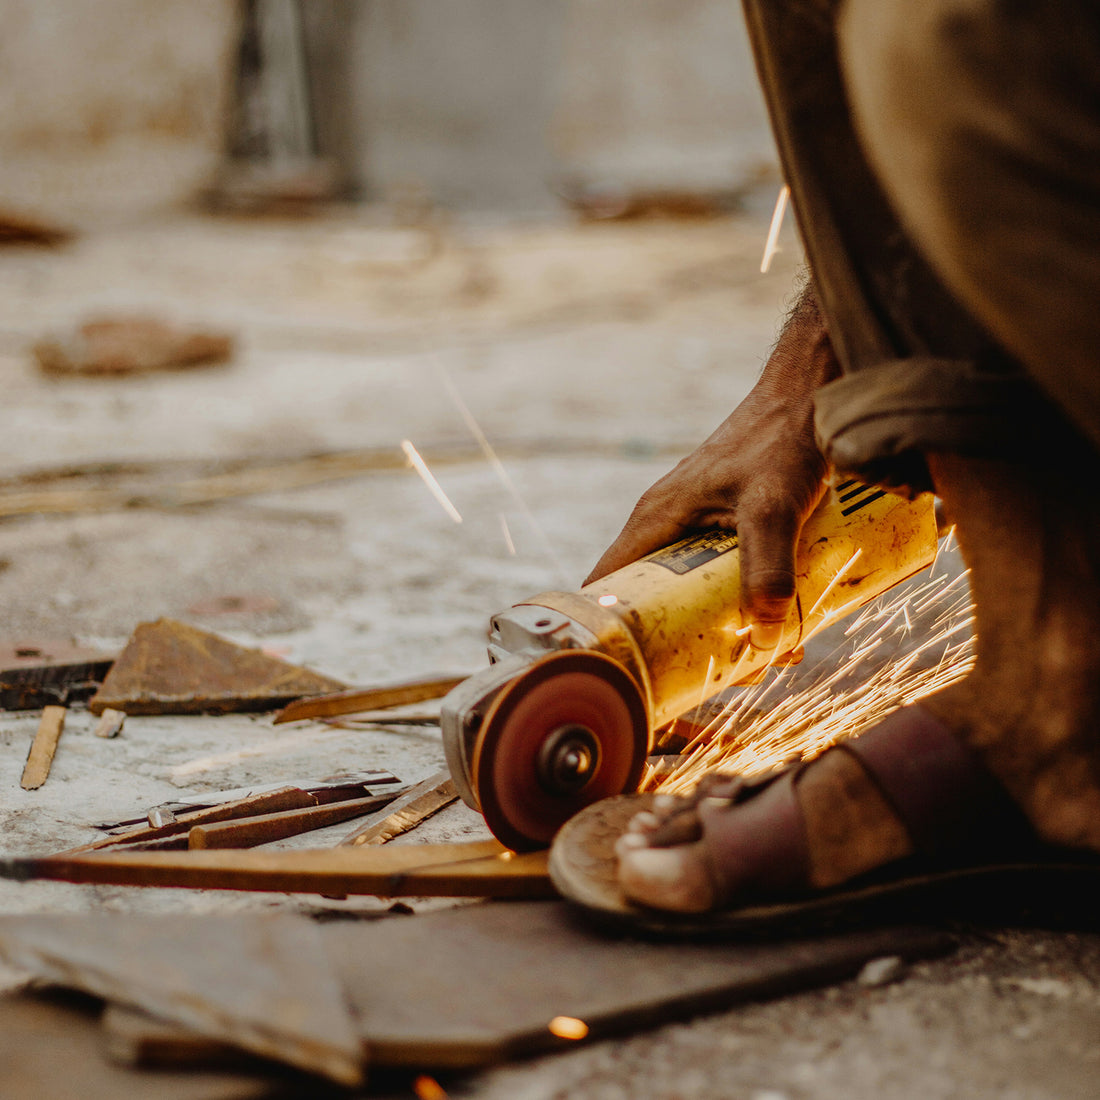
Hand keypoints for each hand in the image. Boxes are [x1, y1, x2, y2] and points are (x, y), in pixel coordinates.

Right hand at [586, 283, 839, 647]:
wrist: (811, 394)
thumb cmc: (779, 438)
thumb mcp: (773, 508)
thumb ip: (768, 569)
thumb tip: (766, 640)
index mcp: (655, 519)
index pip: (605, 584)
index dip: (606, 630)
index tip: (622, 673)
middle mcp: (667, 525)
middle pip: (652, 598)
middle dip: (677, 642)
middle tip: (709, 678)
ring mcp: (697, 524)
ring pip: (692, 591)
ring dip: (718, 626)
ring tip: (758, 661)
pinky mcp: (728, 524)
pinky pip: (724, 574)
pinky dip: (744, 602)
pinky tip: (785, 623)